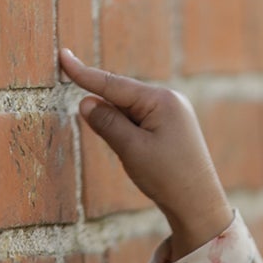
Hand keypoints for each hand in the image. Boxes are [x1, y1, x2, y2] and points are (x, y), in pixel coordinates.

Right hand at [58, 45, 231, 259]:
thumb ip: (107, 123)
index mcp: (161, 100)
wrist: (200, 205)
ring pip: (131, 112)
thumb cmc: (168, 178)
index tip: (63, 56)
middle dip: (108, 115)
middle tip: (127, 149)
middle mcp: (170, 100)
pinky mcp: (172, 127)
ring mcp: (173, 113)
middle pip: (123, 98)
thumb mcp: (131, 150)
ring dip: (121, 129)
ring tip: (142, 161)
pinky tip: (140, 156)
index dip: (84, 73)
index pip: (113, 84)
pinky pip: (141, 122)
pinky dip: (130, 134)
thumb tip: (86, 102)